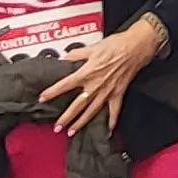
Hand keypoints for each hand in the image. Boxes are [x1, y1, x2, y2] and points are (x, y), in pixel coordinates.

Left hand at [42, 17, 164, 134]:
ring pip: (92, 111)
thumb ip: (76, 54)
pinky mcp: (119, 93)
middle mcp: (96, 85)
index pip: (65, 84)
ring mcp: (108, 91)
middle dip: (66, 117)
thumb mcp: (92, 47)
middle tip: (57, 127)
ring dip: (81, 122)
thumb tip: (65, 58)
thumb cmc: (115, 45)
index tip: (43, 98)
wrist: (135, 47)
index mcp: (87, 72)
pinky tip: (108, 130)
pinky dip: (112, 121)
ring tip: (72, 132)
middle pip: (77, 105)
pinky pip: (114, 110)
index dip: (52, 92)